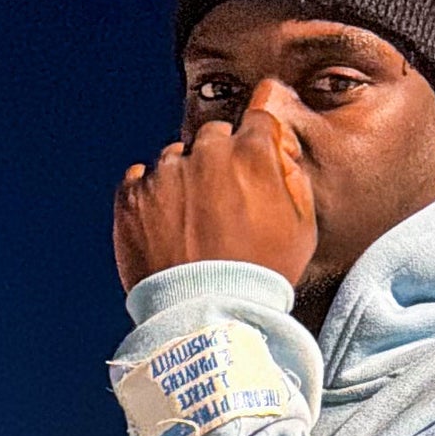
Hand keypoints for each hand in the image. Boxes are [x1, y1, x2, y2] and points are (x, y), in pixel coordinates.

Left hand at [113, 107, 316, 292]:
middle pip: (214, 137)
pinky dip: (149, 196)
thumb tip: (278, 154)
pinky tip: (164, 225)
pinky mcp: (132, 196)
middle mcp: (206, 153)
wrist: (206, 315)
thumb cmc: (260, 276)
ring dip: (183, 179)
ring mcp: (165, 173)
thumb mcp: (302, 229)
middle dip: (220, 161)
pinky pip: (139, 179)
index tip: (253, 162)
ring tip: (190, 222)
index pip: (258, 121)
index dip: (258, 142)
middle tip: (221, 202)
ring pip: (175, 157)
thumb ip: (293, 179)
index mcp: (252, 154)